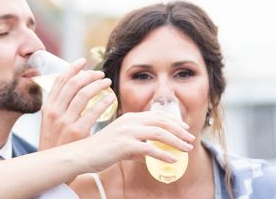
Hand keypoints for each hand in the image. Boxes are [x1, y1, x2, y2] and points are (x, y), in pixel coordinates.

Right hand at [38, 59, 114, 149]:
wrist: (53, 165)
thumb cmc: (54, 141)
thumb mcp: (50, 120)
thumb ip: (59, 103)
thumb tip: (72, 85)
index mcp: (48, 106)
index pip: (61, 80)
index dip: (73, 67)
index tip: (84, 61)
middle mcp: (55, 111)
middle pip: (74, 83)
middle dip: (89, 74)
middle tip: (100, 73)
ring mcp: (66, 121)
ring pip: (84, 94)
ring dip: (98, 84)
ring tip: (107, 82)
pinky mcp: (78, 132)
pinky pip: (94, 111)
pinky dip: (103, 101)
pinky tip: (110, 98)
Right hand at [79, 111, 195, 172]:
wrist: (84, 154)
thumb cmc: (102, 150)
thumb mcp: (122, 144)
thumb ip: (137, 147)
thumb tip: (150, 156)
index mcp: (130, 117)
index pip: (157, 115)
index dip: (173, 121)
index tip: (185, 128)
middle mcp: (131, 121)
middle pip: (161, 122)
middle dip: (179, 130)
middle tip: (191, 138)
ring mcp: (128, 132)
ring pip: (159, 133)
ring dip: (176, 141)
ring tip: (187, 149)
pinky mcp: (126, 145)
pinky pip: (150, 150)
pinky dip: (164, 155)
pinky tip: (173, 160)